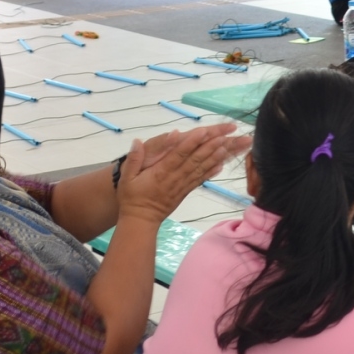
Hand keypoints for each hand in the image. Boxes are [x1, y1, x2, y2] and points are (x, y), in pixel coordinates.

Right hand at [117, 123, 249, 223]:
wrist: (140, 221)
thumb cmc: (131, 198)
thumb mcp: (127, 178)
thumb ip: (133, 159)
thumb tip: (137, 141)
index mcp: (161, 173)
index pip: (178, 155)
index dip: (191, 143)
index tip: (203, 132)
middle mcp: (174, 178)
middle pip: (194, 160)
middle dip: (209, 147)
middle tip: (224, 135)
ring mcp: (182, 186)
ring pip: (200, 169)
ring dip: (214, 158)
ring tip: (227, 146)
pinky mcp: (185, 192)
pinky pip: (200, 180)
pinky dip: (211, 172)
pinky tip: (222, 165)